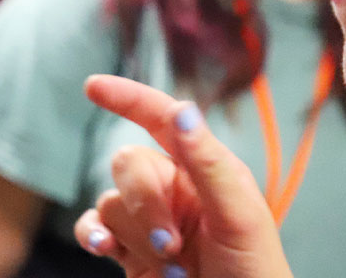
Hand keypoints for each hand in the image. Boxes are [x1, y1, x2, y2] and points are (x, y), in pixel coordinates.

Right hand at [73, 75, 291, 277]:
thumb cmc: (253, 272)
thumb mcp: (240, 217)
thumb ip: (210, 164)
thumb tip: (182, 112)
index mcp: (204, 170)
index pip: (162, 120)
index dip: (128, 98)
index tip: (93, 87)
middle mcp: (173, 188)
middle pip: (128, 164)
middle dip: (145, 203)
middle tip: (173, 244)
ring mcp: (147, 219)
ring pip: (111, 200)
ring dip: (138, 237)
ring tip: (173, 269)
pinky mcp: (126, 248)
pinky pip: (92, 225)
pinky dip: (93, 235)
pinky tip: (104, 249)